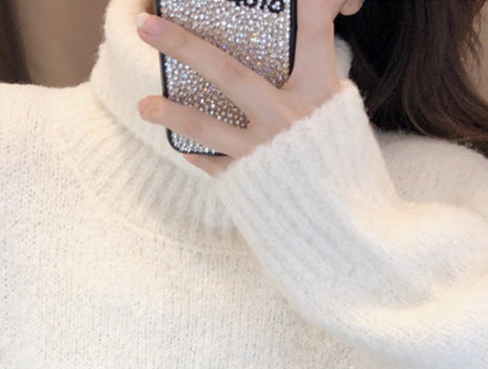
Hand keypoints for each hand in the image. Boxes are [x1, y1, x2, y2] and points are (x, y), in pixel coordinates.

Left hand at [136, 1, 358, 175]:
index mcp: (318, 90)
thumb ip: (313, 78)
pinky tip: (179, 144)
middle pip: (229, 72)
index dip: (310, 0)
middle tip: (146, 26)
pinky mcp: (248, 183)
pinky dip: (195, 152)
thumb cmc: (338, 162)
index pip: (314, 27)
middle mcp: (288, 117)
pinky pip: (211, 163)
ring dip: (169, 113)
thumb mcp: (337, 111)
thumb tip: (301, 46)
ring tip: (143, 106)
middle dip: (184, 45)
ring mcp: (263, 151)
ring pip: (204, 126)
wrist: (344, 227)